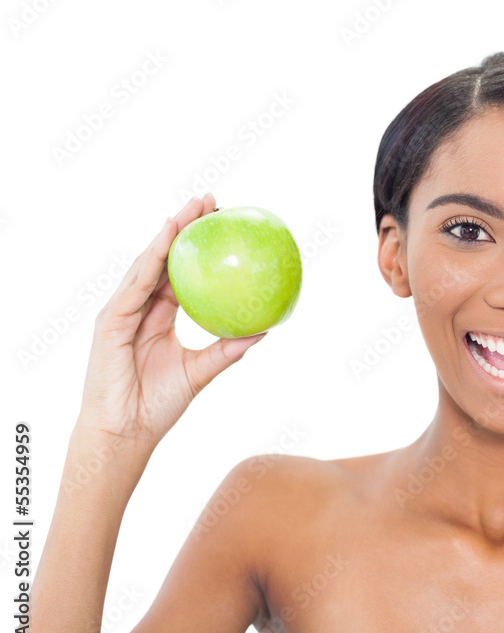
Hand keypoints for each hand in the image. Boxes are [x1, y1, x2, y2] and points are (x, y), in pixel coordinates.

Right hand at [75, 194, 265, 457]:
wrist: (126, 432)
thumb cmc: (159, 405)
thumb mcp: (202, 371)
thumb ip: (228, 349)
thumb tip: (265, 330)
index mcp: (159, 315)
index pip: (180, 271)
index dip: (199, 246)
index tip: (223, 222)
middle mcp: (139, 306)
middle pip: (164, 258)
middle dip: (185, 227)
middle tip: (211, 200)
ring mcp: (122, 311)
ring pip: (148, 263)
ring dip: (169, 233)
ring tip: (191, 209)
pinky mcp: (110, 320)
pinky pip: (136, 284)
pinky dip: (152, 260)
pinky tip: (168, 239)